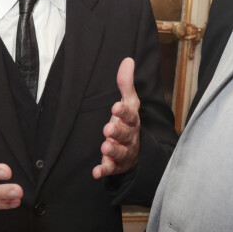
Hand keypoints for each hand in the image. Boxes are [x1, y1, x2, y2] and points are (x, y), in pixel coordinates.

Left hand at [92, 58, 140, 178]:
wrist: (136, 151)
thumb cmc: (128, 122)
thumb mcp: (128, 102)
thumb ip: (126, 83)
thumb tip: (127, 60)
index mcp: (132, 120)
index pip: (131, 114)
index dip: (124, 111)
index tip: (115, 106)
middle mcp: (130, 137)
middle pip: (126, 134)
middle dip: (118, 132)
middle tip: (108, 128)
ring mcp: (125, 152)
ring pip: (121, 152)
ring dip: (113, 150)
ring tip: (104, 147)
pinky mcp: (117, 166)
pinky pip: (111, 169)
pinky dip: (105, 170)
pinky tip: (96, 172)